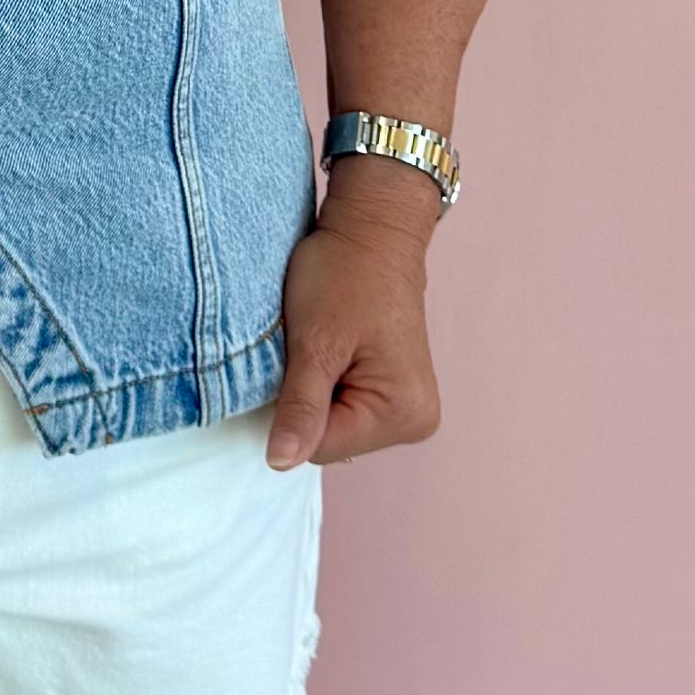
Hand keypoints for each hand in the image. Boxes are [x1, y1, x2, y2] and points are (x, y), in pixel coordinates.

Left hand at [264, 194, 443, 469]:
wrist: (372, 230)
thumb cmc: (345, 274)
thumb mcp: (315, 342)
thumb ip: (300, 408)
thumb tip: (279, 464)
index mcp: (402, 413)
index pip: (319, 447)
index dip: (293, 408)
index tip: (300, 359)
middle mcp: (415, 420)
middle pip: (330, 441)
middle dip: (307, 400)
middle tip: (314, 346)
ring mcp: (408, 407)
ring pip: (333, 426)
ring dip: (317, 389)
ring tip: (326, 343)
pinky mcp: (396, 392)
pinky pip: (344, 408)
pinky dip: (328, 383)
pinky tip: (334, 348)